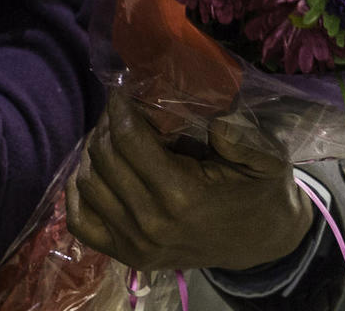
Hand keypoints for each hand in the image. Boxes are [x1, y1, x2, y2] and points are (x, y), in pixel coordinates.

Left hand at [67, 92, 314, 271]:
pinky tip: (94, 171)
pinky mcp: (127, 255)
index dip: (119, 108)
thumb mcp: (266, 160)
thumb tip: (213, 119)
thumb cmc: (260, 193)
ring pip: (88, 183)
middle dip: (106, 125)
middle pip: (104, 158)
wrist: (261, 242)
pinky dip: (78, 193)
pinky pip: (81, 221)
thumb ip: (242, 137)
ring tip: (110, 136)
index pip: (128, 140)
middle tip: (118, 110)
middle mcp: (152, 223)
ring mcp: (136, 244)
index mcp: (183, 195)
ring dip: (93, 153)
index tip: (121, 90)